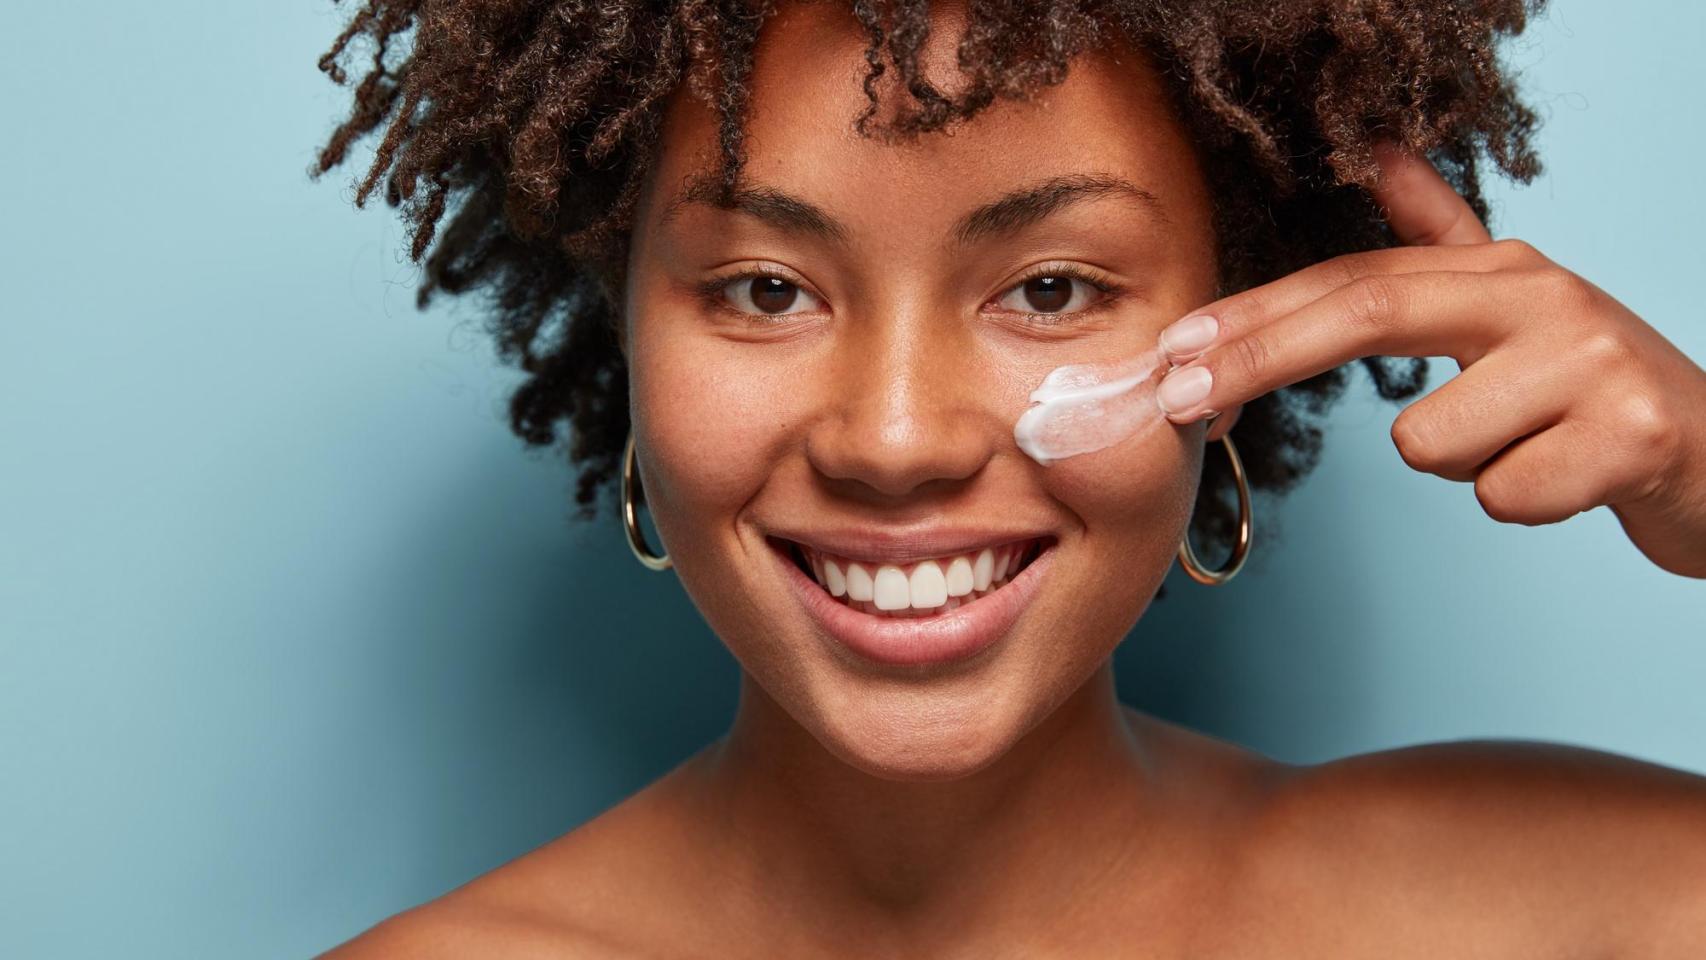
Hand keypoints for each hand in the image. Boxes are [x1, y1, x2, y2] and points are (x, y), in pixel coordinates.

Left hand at [1153, 142, 1705, 577]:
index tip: (1174, 347)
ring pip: (1432, 442)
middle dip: (1262, 358)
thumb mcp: (1520, 308)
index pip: (1353, 280)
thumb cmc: (1596, 390)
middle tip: (1181, 402)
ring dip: (1463, 464)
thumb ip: (1444, 240)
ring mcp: (1593, 359)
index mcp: (1502, 270)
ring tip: (1531, 448)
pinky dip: (1524, 503)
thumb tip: (1381, 154)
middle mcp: (1544, 295)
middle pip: (1369, 313)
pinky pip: (1502, 496)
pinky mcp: (1632, 434)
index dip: (1257, 313)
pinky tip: (1572, 481)